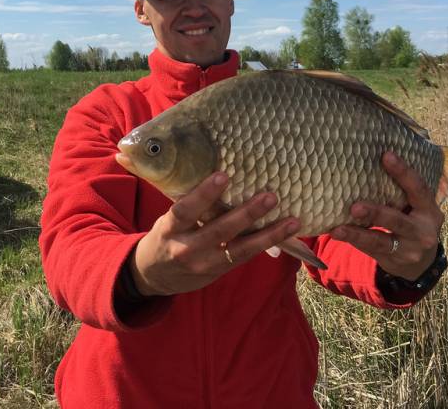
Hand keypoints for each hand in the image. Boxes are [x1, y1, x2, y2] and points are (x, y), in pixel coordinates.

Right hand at [131, 172, 300, 295]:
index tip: (223, 176)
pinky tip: (286, 233)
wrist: (155, 275)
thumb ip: (190, 204)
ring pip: (240, 249)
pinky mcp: (218, 272)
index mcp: (170, 228)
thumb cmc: (167, 234)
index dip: (204, 194)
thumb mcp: (168, 219)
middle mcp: (187, 248)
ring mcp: (204, 264)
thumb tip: (222, 173)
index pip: (186, 210)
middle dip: (247, 214)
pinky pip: (246, 257)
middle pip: (219, 231)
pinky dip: (267, 244)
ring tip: (292, 220)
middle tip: (270, 196)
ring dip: (269, 234)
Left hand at [330, 151, 443, 280]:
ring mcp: (409, 249)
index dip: (404, 172)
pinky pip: (371, 250)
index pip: (419, 189)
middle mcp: (423, 231)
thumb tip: (370, 158)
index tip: (386, 155)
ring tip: (338, 229)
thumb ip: (402, 191)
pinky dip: (354, 240)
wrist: (421, 262)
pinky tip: (337, 233)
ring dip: (357, 234)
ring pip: (381, 240)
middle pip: (397, 220)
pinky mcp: (394, 261)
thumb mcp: (417, 208)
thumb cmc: (412, 222)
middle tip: (355, 206)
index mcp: (430, 210)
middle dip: (375, 213)